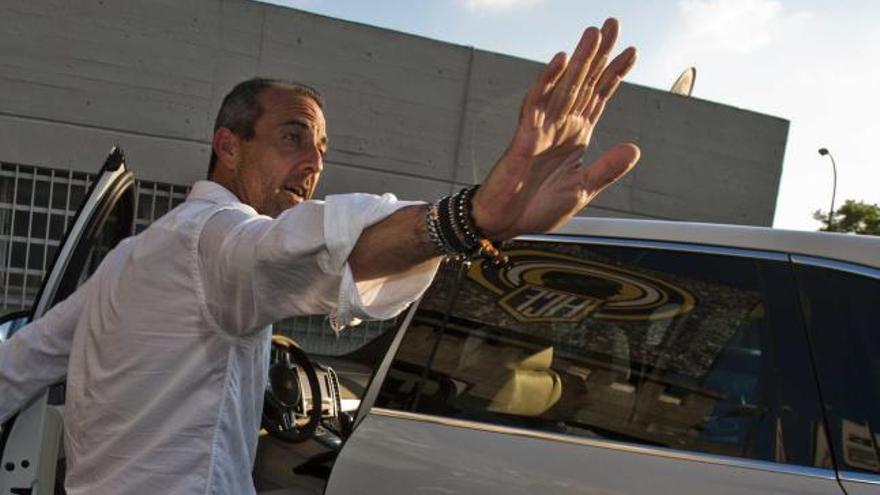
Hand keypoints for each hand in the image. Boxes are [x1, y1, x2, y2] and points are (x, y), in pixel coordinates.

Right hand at [472, 18, 639, 239]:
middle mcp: (560, 127)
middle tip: (613, 24)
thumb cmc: (536, 207)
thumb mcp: (581, 191)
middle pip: (584, 83)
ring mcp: (542, 129)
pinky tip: (560, 62)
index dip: (614, 74)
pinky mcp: (524, 137)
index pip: (599, 97)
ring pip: (564, 87)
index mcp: (576, 137)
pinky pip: (536, 104)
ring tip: (593, 34)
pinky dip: (547, 82)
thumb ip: (607, 170)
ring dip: (578, 60)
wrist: (504, 223)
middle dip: (599, 54)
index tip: (632, 51)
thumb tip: (635, 149)